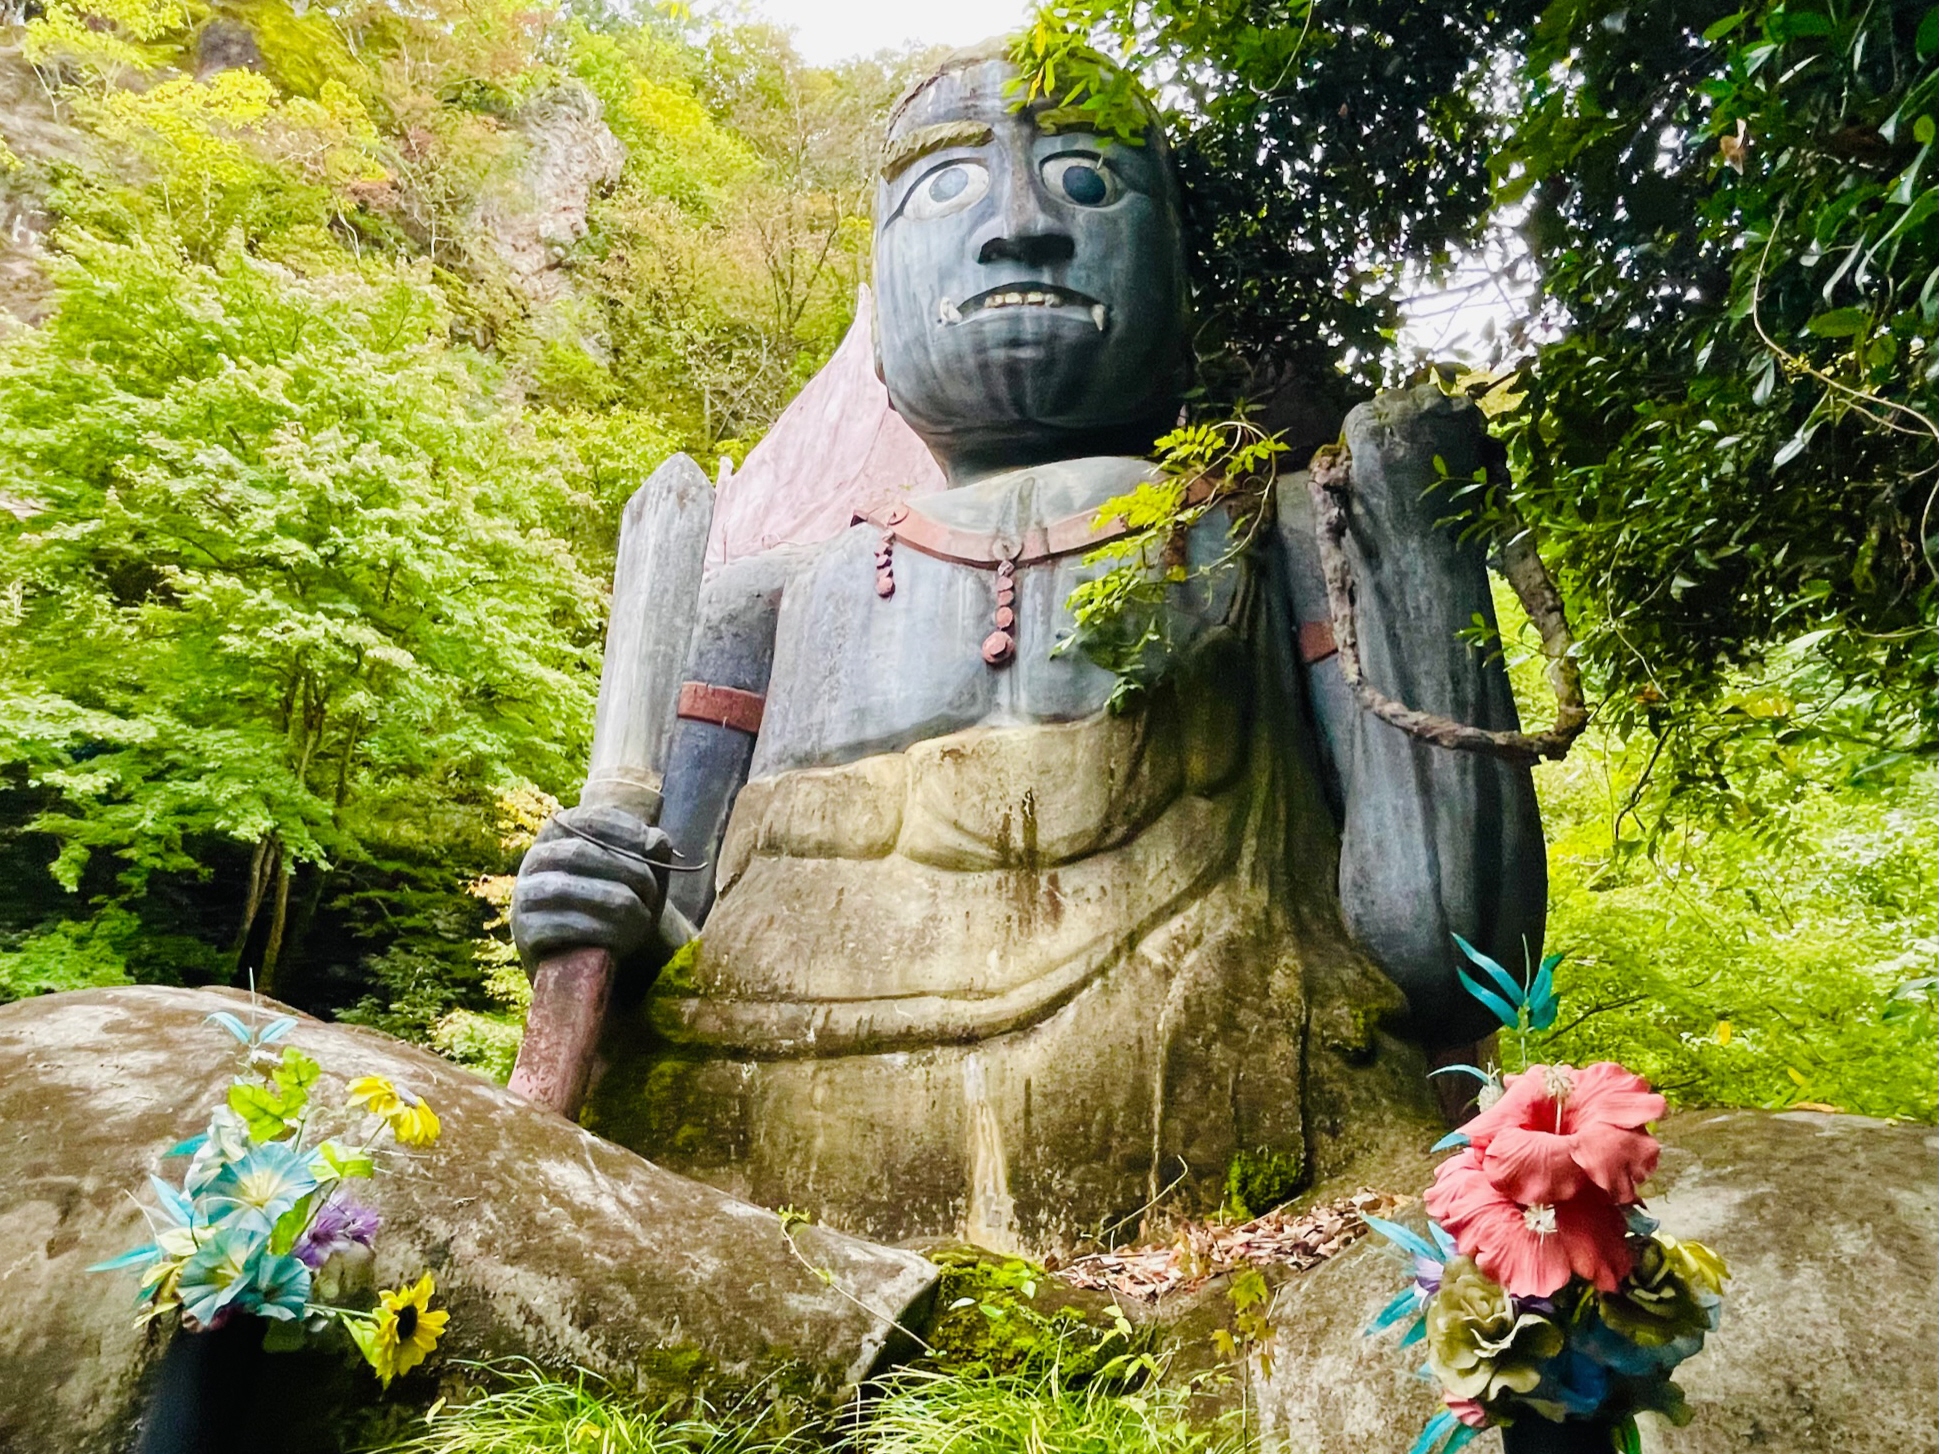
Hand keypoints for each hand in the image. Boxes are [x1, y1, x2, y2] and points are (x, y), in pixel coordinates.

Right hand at [511, 805, 669, 968]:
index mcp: (559, 833)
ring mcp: (524, 894)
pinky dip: (595, 930)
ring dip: (612, 902)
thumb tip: (655, 841)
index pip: (588, 820)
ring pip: (565, 889)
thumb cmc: (617, 902)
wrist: (591, 955)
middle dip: (624, 871)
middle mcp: (535, 858)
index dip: (624, 830)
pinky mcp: (524, 930)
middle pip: (578, 852)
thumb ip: (651, 852)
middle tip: (652, 892)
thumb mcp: (640, 875)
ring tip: (642, 916)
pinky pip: (557, 925)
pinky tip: (621, 938)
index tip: (652, 848)